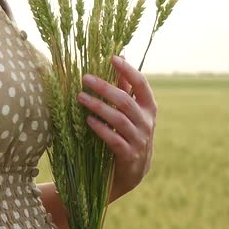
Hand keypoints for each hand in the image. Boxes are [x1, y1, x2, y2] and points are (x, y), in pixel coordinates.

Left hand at [76, 55, 156, 200]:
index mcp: (149, 108)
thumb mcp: (131, 112)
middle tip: (85, 78)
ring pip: (118, 120)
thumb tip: (120, 56)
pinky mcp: (128, 156)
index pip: (142, 84)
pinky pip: (114, 140)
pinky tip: (88, 121)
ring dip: (98, 107)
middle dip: (104, 88)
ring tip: (80, 97)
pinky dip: (100, 129)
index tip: (112, 58)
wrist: (132, 172)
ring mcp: (139, 140)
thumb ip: (125, 87)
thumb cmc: (128, 135)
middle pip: (125, 101)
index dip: (128, 70)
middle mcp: (146, 123)